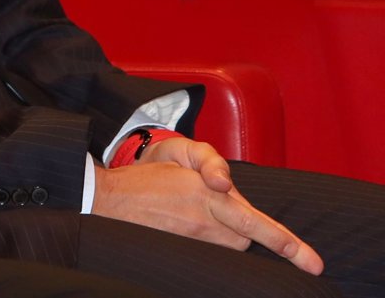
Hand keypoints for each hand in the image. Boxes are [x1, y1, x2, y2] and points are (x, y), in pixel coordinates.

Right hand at [93, 138, 322, 274]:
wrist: (109, 200)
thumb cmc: (148, 177)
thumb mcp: (181, 159)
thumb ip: (212, 170)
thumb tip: (224, 186)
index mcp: (206, 193)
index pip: (254, 222)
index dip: (286, 243)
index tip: (313, 262)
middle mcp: (204, 220)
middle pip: (245, 236)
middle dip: (244, 226)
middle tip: (217, 208)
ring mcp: (193, 241)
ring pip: (230, 246)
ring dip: (226, 235)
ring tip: (197, 217)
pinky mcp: (183, 253)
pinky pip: (211, 255)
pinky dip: (211, 245)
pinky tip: (190, 231)